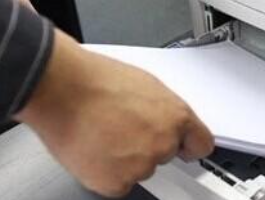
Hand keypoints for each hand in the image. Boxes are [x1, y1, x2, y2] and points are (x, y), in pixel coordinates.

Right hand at [16, 30, 213, 197]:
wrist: (63, 89)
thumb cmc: (98, 80)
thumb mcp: (147, 85)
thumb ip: (164, 109)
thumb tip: (166, 119)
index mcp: (176, 116)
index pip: (201, 144)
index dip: (190, 146)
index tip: (185, 149)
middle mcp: (164, 143)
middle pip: (166, 155)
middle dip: (150, 146)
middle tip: (125, 129)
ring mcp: (141, 165)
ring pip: (140, 169)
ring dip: (126, 159)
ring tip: (105, 133)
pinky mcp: (116, 182)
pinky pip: (117, 184)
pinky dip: (106, 173)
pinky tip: (96, 149)